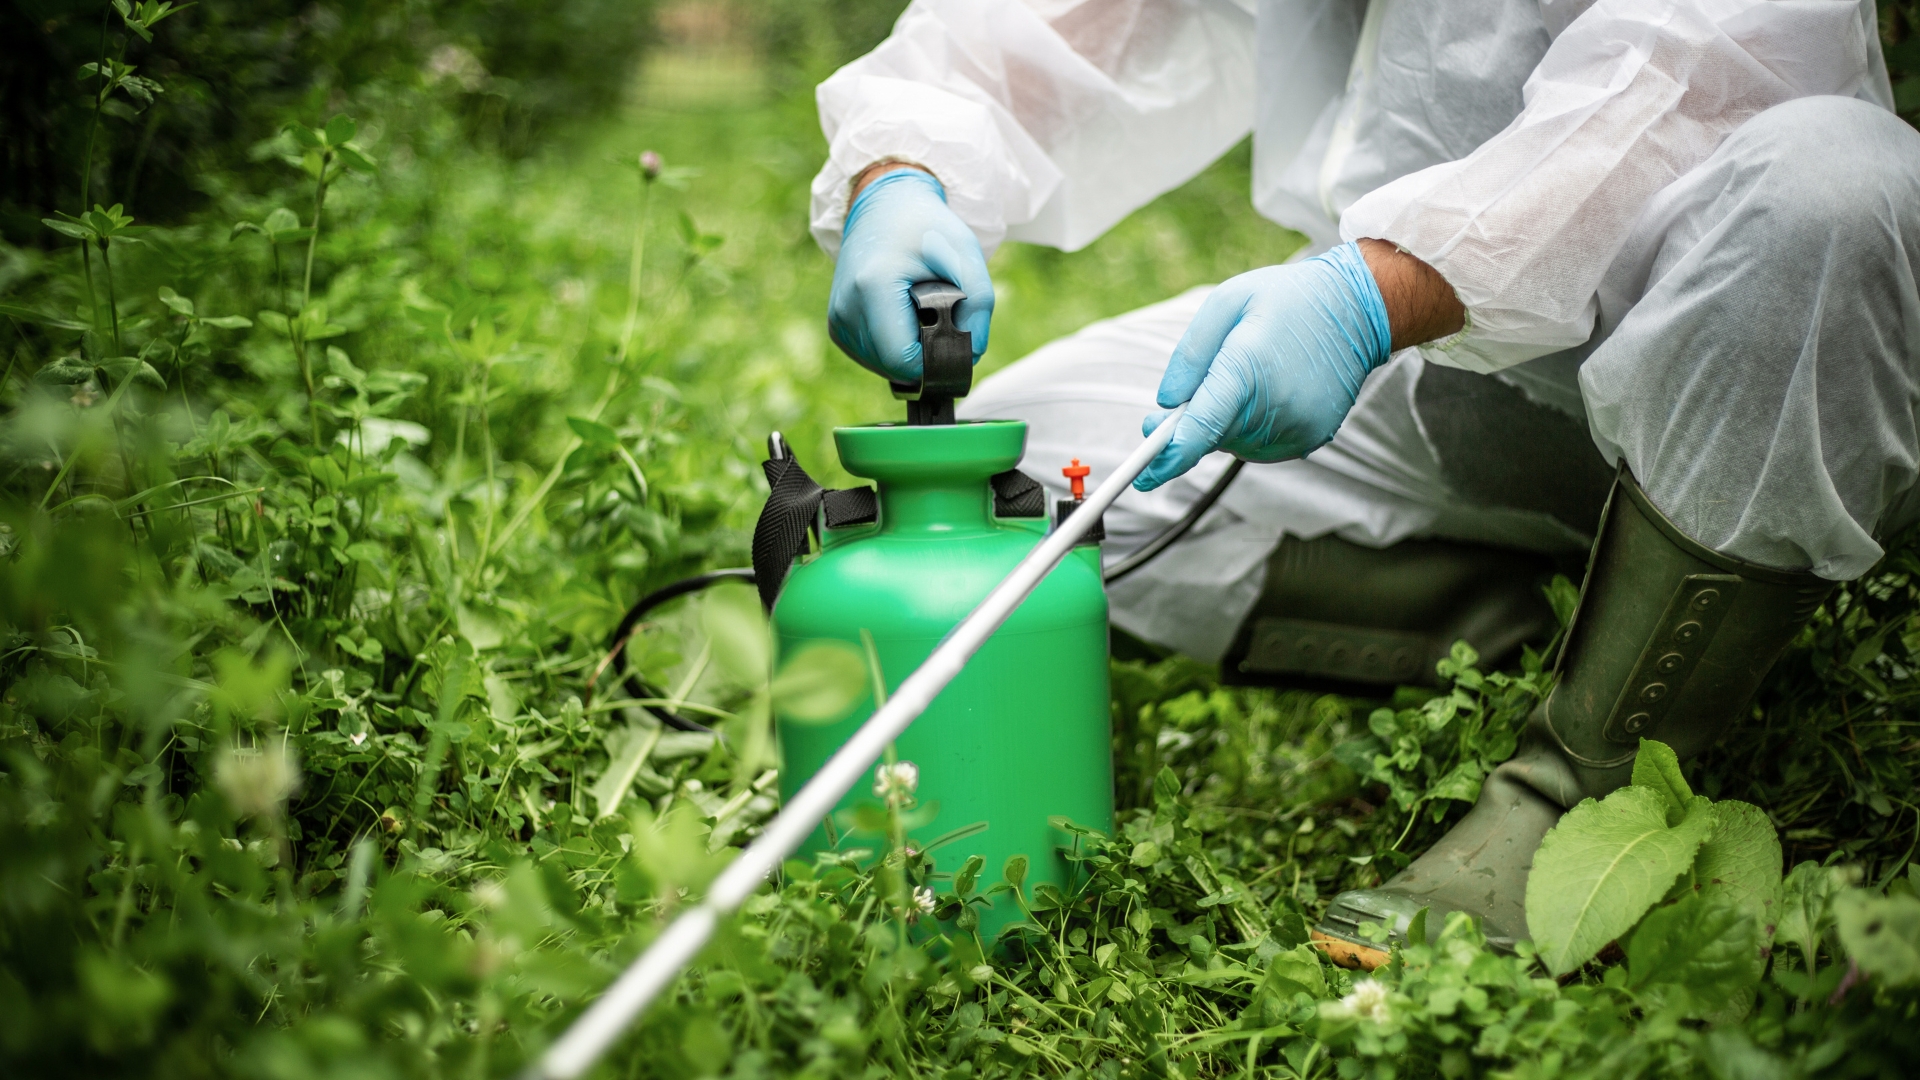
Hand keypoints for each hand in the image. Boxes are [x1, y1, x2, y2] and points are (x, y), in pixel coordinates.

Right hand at [827, 167, 993, 382]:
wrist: (885, 205)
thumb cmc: (926, 226)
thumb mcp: (964, 252)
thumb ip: (979, 303)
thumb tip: (973, 353)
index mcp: (872, 288)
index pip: (903, 360)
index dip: (936, 359)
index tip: (953, 334)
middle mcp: (845, 308)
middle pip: (894, 368)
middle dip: (926, 355)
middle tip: (940, 317)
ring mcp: (837, 319)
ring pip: (883, 367)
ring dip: (910, 352)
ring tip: (919, 312)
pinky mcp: (837, 326)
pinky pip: (873, 358)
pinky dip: (894, 347)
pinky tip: (904, 317)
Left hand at [1135, 242, 1394, 490]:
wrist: (1359, 308)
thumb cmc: (1287, 299)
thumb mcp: (1227, 303)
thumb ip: (1190, 355)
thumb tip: (1166, 404)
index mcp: (1249, 367)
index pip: (1202, 426)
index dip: (1169, 455)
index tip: (1142, 475)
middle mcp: (1276, 405)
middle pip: (1213, 438)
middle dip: (1186, 431)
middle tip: (1167, 414)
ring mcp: (1299, 427)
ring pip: (1235, 446)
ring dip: (1220, 427)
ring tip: (1237, 384)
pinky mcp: (1312, 437)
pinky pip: (1261, 447)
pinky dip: (1247, 431)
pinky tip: (1259, 396)